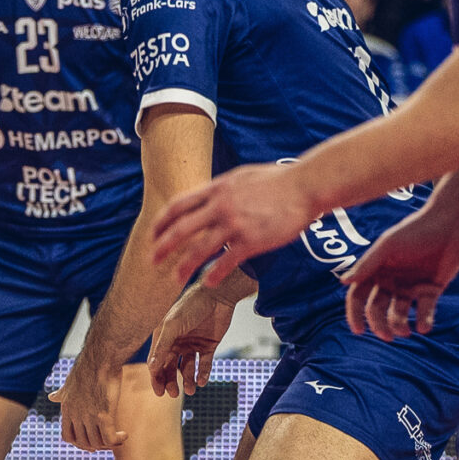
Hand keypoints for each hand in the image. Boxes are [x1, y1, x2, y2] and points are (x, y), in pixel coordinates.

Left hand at [56, 355, 120, 451]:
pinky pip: (110, 439)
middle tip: (108, 441)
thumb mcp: (70, 383)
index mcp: (67, 408)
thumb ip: (62, 393)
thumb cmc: (89, 367)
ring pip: (98, 443)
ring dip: (109, 444)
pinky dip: (118, 441)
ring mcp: (89, 416)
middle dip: (96, 446)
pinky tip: (124, 435)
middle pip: (84, 443)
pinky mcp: (104, 415)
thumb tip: (51, 396)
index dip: (79, 443)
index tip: (91, 441)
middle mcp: (76, 414)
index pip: (67, 436)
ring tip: (119, 437)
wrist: (102, 358)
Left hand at [149, 161, 318, 291]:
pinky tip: (208, 282)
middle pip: (181, 229)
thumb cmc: (278, 181)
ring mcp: (235, 224)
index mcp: (216, 189)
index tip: (153, 234)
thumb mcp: (241, 177)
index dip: (161, 221)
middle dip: (162, 246)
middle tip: (152, 259)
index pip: (178, 205)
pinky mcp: (252, 241)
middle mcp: (220, 206)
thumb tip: (207, 197)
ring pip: (199, 249)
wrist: (305, 186)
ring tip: (176, 278)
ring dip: (184, 266)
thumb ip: (221, 189)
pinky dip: (214, 274)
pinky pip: (226, 262)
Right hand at [150, 285, 236, 398]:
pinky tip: (201, 381)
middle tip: (174, 394)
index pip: (157, 361)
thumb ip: (162, 346)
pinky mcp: (208, 345)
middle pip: (170, 368)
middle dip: (170, 382)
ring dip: (187, 380)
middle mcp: (176, 342)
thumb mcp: (173, 325)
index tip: (159, 392)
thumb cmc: (191, 305)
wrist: (218, 295)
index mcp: (164, 337)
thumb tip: (151, 368)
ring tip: (190, 390)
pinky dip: (203, 373)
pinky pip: (204, 364)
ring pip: (187, 368)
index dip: (156, 377)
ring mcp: (192, 344)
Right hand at [340, 200, 458, 341]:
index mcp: (375, 271)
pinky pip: (425, 310)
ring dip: (400, 325)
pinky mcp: (431, 290)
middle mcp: (390, 281)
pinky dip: (424, 320)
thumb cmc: (414, 231)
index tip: (358, 331)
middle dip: (380, 325)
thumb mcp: (388, 246)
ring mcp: (410, 287)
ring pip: (399, 314)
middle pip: (377, 309)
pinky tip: (424, 327)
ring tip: (407, 331)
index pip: (358, 296)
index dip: (355, 314)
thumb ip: (367, 264)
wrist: (449, 225)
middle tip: (387, 336)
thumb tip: (342, 281)